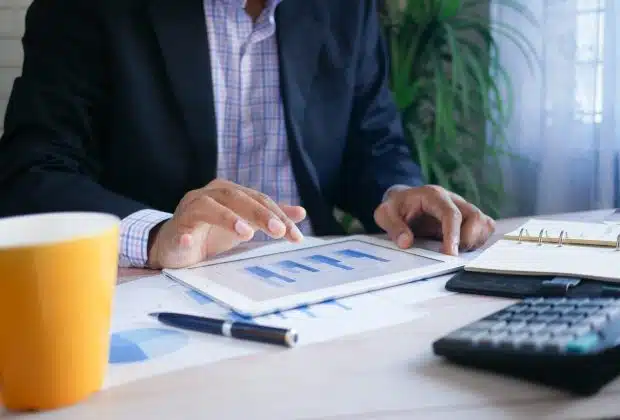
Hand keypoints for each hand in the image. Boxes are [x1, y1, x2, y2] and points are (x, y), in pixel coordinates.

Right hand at [147, 179, 306, 267]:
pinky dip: (185, 235)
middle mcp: (209, 195)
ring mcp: (189, 211)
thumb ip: (269, 216)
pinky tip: (190, 241)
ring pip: (207, 207)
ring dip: (227, 218)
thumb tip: (301, 213)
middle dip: (260, 214)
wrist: (175, 245)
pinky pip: (180, 230)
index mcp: (228, 192)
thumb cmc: (211, 232)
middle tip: (278, 231)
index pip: (258, 199)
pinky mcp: (175, 229)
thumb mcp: (245, 224)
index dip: (278, 215)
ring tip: (246, 232)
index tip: (295, 236)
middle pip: (236, 198)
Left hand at [373, 185, 494, 254]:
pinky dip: (479, 240)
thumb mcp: (385, 214)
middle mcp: (453, 199)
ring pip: (484, 223)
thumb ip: (394, 227)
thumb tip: (406, 242)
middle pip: (475, 217)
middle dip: (466, 240)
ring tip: (455, 250)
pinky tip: (462, 247)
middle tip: (448, 253)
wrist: (402, 201)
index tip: (450, 254)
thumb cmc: (395, 207)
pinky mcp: (468, 217)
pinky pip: (485, 228)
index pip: (451, 214)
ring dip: (474, 241)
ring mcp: (463, 207)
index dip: (453, 235)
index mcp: (434, 196)